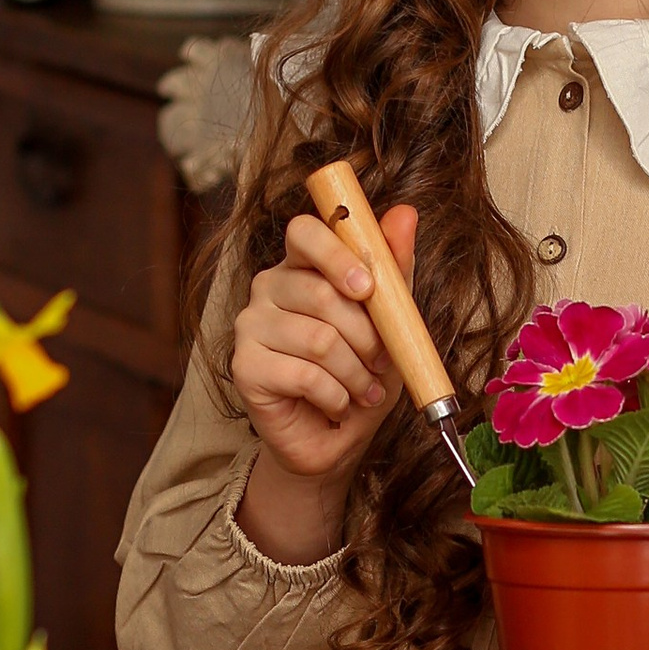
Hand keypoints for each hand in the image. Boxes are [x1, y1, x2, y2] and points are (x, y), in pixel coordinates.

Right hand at [232, 205, 417, 562]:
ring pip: (318, 339)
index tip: (368, 287)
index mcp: (301, 266)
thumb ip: (394, 268)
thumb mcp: (390, 321)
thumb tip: (404, 213)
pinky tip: (339, 403)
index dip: (337, 254)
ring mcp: (249, 326)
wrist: (336, 436)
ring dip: (355, 372)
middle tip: (381, 359)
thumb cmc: (361, 371)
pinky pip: (302, 375)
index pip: (305, 232)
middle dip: (365, 334)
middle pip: (318, 292)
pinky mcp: (243, 367)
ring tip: (365, 389)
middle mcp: (268, 288)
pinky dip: (335, 395)